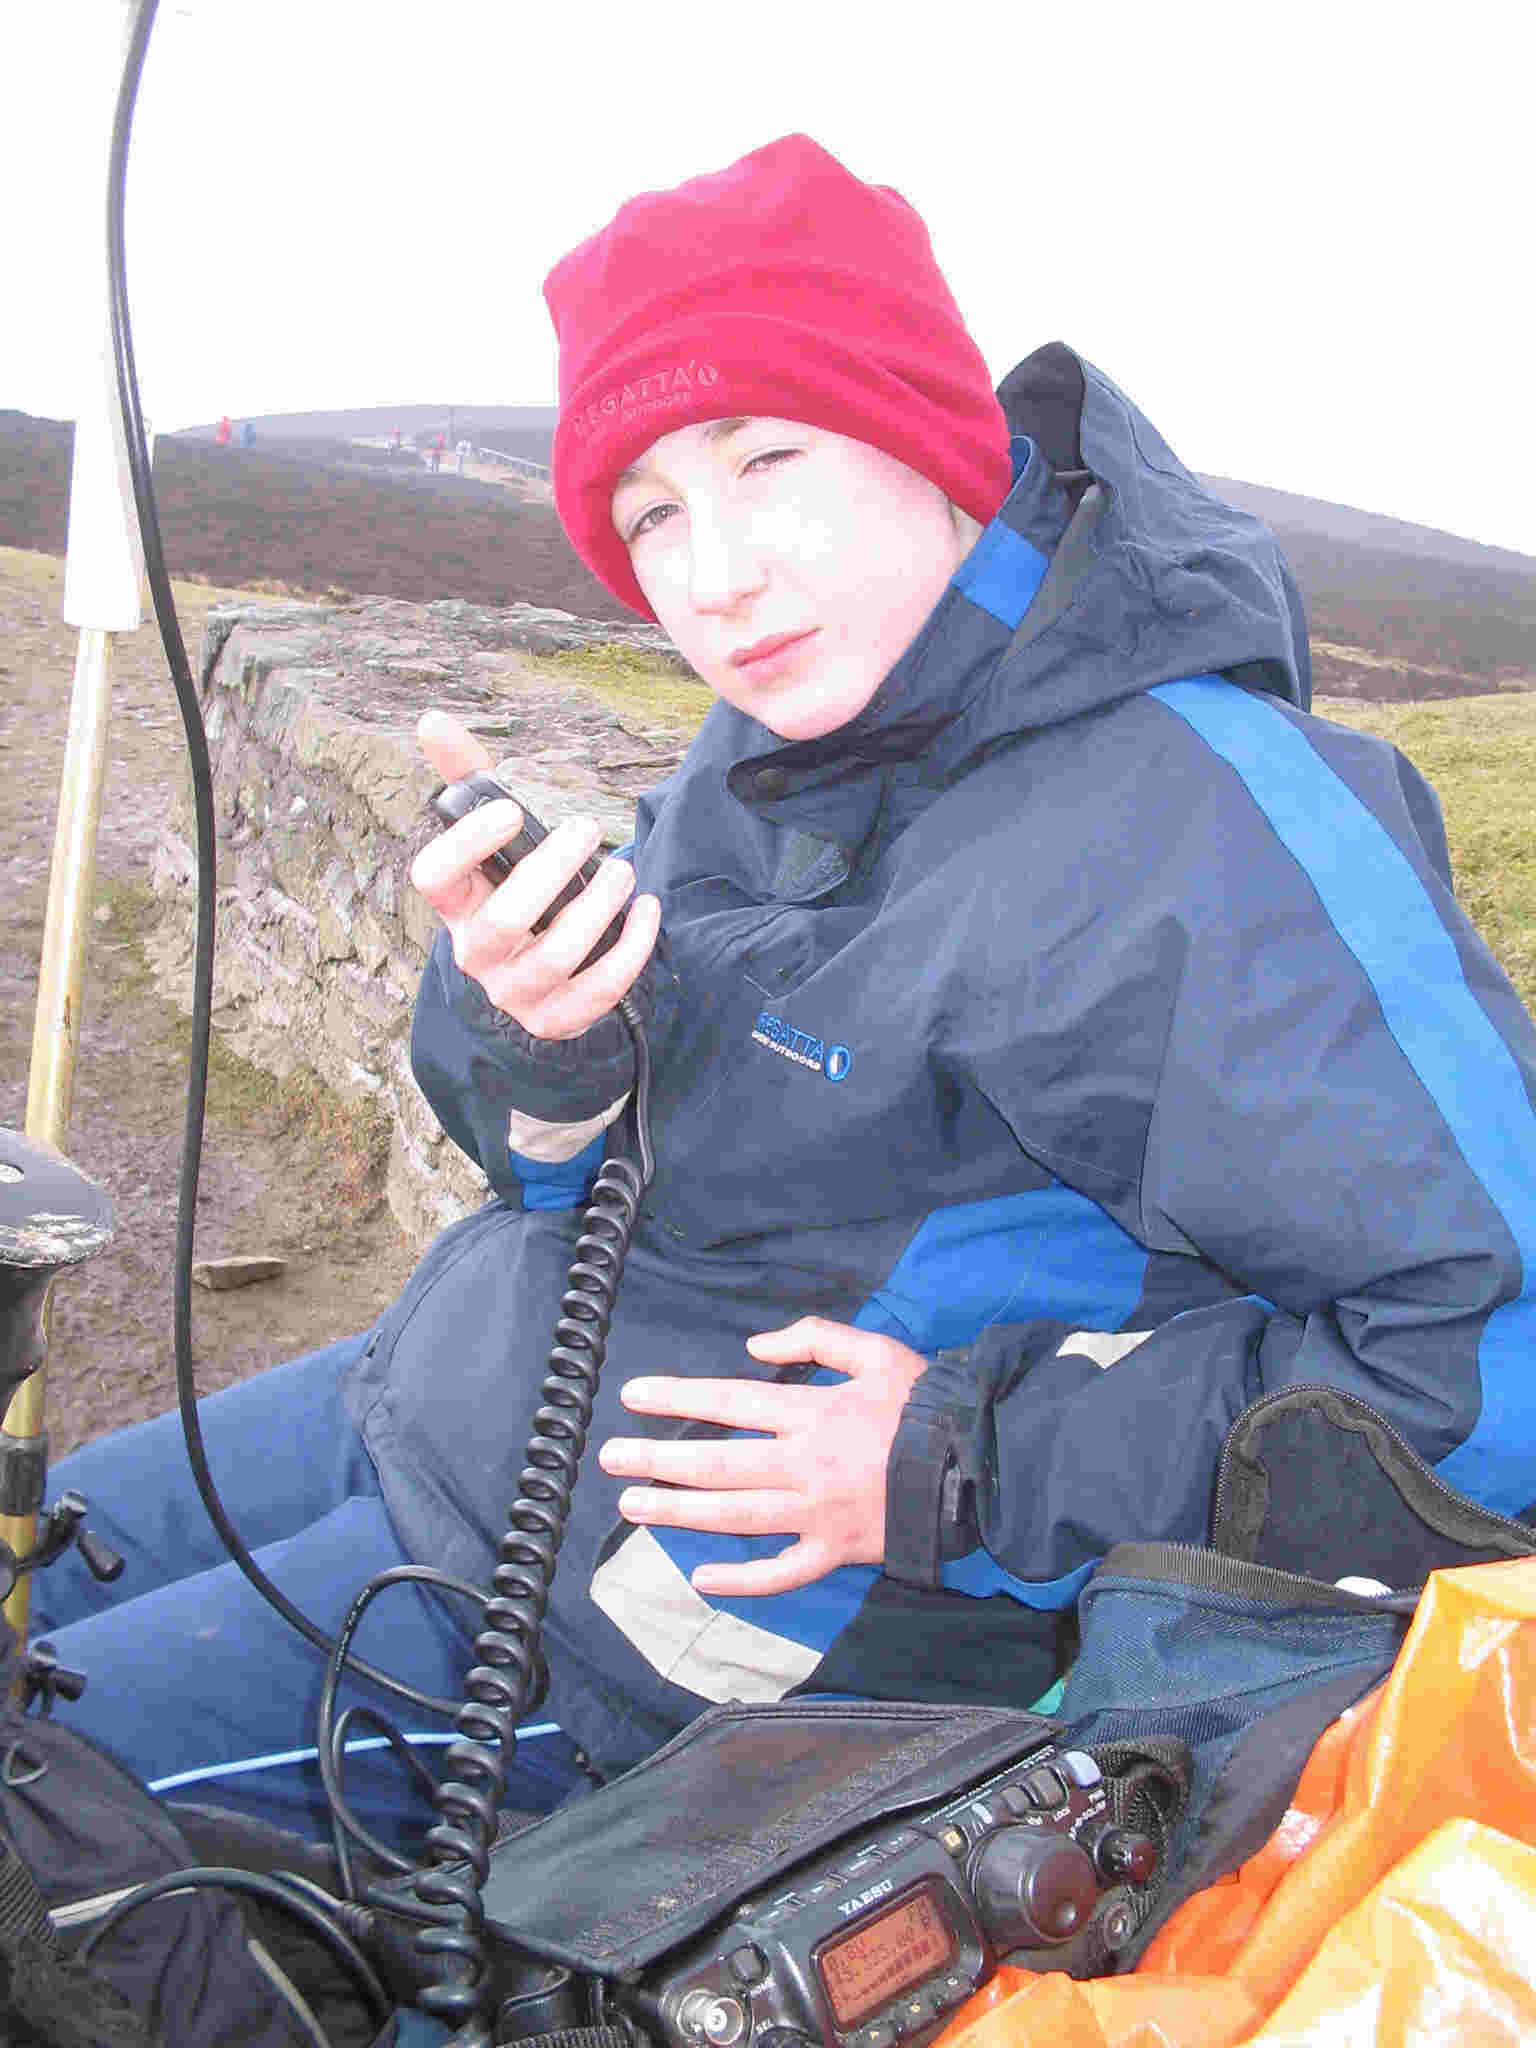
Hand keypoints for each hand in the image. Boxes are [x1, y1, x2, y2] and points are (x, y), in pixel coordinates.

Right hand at [409, 708, 660, 1039]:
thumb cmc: (512, 893)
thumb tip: (432, 718)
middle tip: (586, 829)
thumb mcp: (491, 843)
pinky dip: (631, 949)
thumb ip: (468, 779)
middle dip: (551, 871)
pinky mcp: (558, 1018)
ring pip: (555, 956)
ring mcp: (517, 991)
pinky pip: (598, 990)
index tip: (509, 811)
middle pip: (504, 920)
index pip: (434, 878)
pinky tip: (648, 910)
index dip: (466, 846)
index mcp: (456, 905)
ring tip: (623, 872)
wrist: (530, 983)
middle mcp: (477, 952)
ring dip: (597, 908)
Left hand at [598, 1319, 930, 1595]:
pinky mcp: (835, 1552)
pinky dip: (741, 1580)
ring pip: (735, 1517)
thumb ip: (813, 1338)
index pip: (727, 1402)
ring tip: (634, 1507)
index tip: (633, 1397)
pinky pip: (781, 1572)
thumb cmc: (923, 1405)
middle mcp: (802, 1466)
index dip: (676, 1398)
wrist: (976, 1465)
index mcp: (810, 1414)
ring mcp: (815, 1515)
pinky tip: (702, 1578)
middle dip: (657, 1461)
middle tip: (610, 1460)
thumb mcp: (874, 1350)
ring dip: (679, 1512)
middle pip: (716, 1464)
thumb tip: (755, 1346)